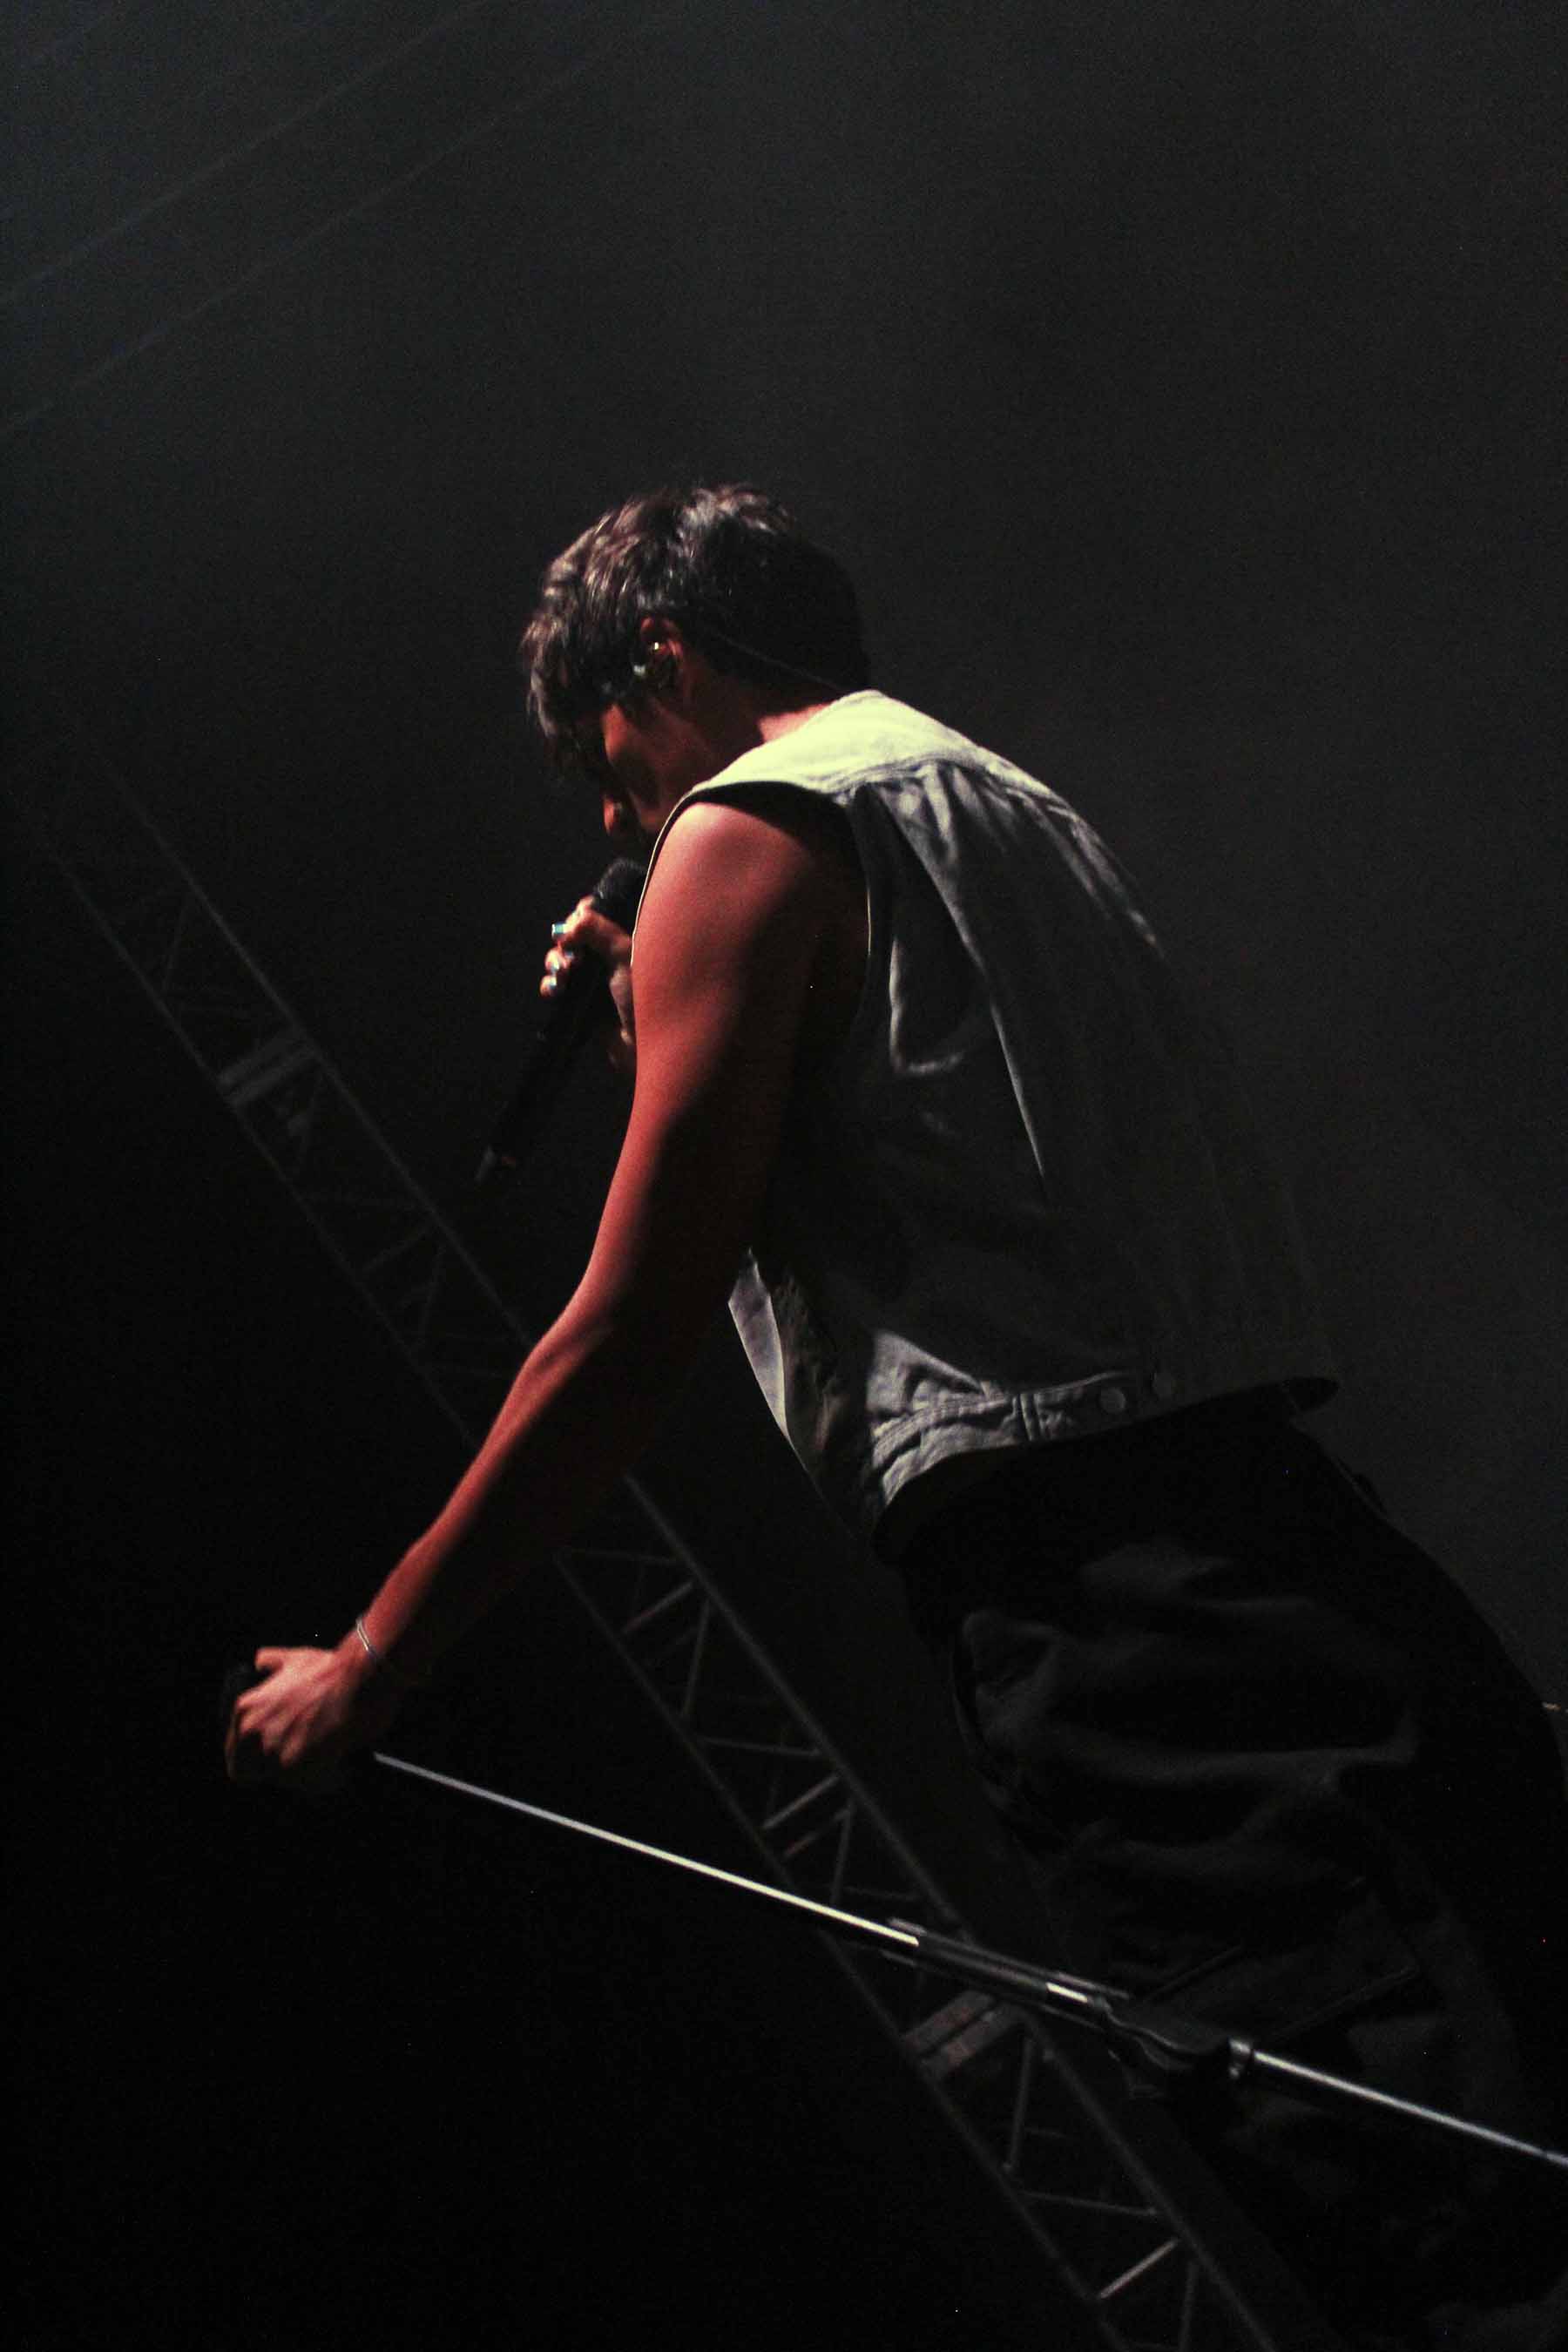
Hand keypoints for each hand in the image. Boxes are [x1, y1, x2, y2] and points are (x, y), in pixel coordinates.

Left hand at [225, 1637, 401, 1791]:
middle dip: (274, 1770)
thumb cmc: (331, 1668)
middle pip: (249, 1774)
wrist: (361, 1677)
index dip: (255, 1758)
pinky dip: (327, 1777)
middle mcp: (252, 1732)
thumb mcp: (292, 1657)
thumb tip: (260, 1664)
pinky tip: (339, 1760)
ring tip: (326, 1754)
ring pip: (283, 1781)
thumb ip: (269, 1662)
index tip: (274, 1756)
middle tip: (300, 1758)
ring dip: (304, 1773)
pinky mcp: (296, 1766)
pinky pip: (310, 1785)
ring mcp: (273, 1751)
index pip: (234, 1755)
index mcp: (246, 1710)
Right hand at [542, 899, 635, 1075]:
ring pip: (562, 961)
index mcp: (624, 940)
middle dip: (564, 943)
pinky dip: (550, 985)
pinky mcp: (580, 1002)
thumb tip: (571, 921)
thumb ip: (598, 931)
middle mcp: (608, 957)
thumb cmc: (644, 996)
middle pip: (573, 937)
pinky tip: (554, 990)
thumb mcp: (624, 956)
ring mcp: (593, 980)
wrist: (644, 1044)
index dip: (580, 917)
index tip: (575, 925)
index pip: (595, 916)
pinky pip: (556, 987)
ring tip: (561, 973)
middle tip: (569, 954)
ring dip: (555, 963)